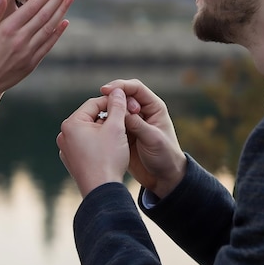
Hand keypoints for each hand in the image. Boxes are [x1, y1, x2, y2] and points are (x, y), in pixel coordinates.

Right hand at [0, 0, 75, 102]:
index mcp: (8, 30)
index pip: (33, 6)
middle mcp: (22, 40)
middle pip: (46, 14)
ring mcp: (29, 52)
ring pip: (50, 27)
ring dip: (62, 11)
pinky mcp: (32, 63)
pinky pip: (49, 45)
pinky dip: (58, 32)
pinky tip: (64, 22)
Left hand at [57, 88, 129, 197]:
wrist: (102, 192)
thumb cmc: (109, 158)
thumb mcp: (116, 127)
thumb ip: (117, 106)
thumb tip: (118, 91)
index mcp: (71, 124)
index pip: (94, 104)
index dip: (112, 102)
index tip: (126, 105)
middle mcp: (64, 135)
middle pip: (90, 118)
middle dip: (108, 118)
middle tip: (124, 121)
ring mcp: (66, 150)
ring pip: (89, 132)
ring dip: (103, 131)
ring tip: (119, 136)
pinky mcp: (71, 161)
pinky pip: (86, 146)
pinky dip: (98, 144)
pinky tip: (110, 150)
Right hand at [101, 79, 186, 198]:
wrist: (164, 178)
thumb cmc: (165, 157)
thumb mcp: (153, 139)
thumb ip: (137, 124)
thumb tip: (120, 110)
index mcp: (154, 107)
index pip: (135, 88)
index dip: (120, 86)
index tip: (105, 90)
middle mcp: (142, 111)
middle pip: (123, 96)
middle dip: (111, 99)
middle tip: (101, 106)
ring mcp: (132, 123)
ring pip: (115, 110)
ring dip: (106, 111)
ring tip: (98, 118)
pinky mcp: (124, 134)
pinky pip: (112, 123)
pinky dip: (105, 123)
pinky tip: (98, 127)